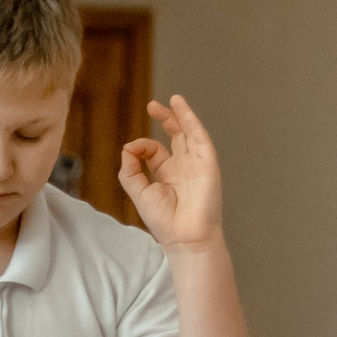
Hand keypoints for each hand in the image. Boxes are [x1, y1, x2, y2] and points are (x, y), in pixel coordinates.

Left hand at [119, 94, 224, 253]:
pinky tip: (182, 109)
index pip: (154, 151)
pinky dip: (191, 121)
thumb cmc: (164, 220)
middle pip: (176, 136)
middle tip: (152, 105)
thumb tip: (128, 146)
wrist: (185, 236)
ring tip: (172, 100)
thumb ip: (130, 168)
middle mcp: (183, 167)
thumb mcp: (138, 191)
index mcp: (167, 175)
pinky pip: (200, 137)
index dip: (141, 146)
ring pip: (190, 133)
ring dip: (181, 115)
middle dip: (165, 119)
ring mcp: (197, 164)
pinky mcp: (208, 163)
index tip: (133, 150)